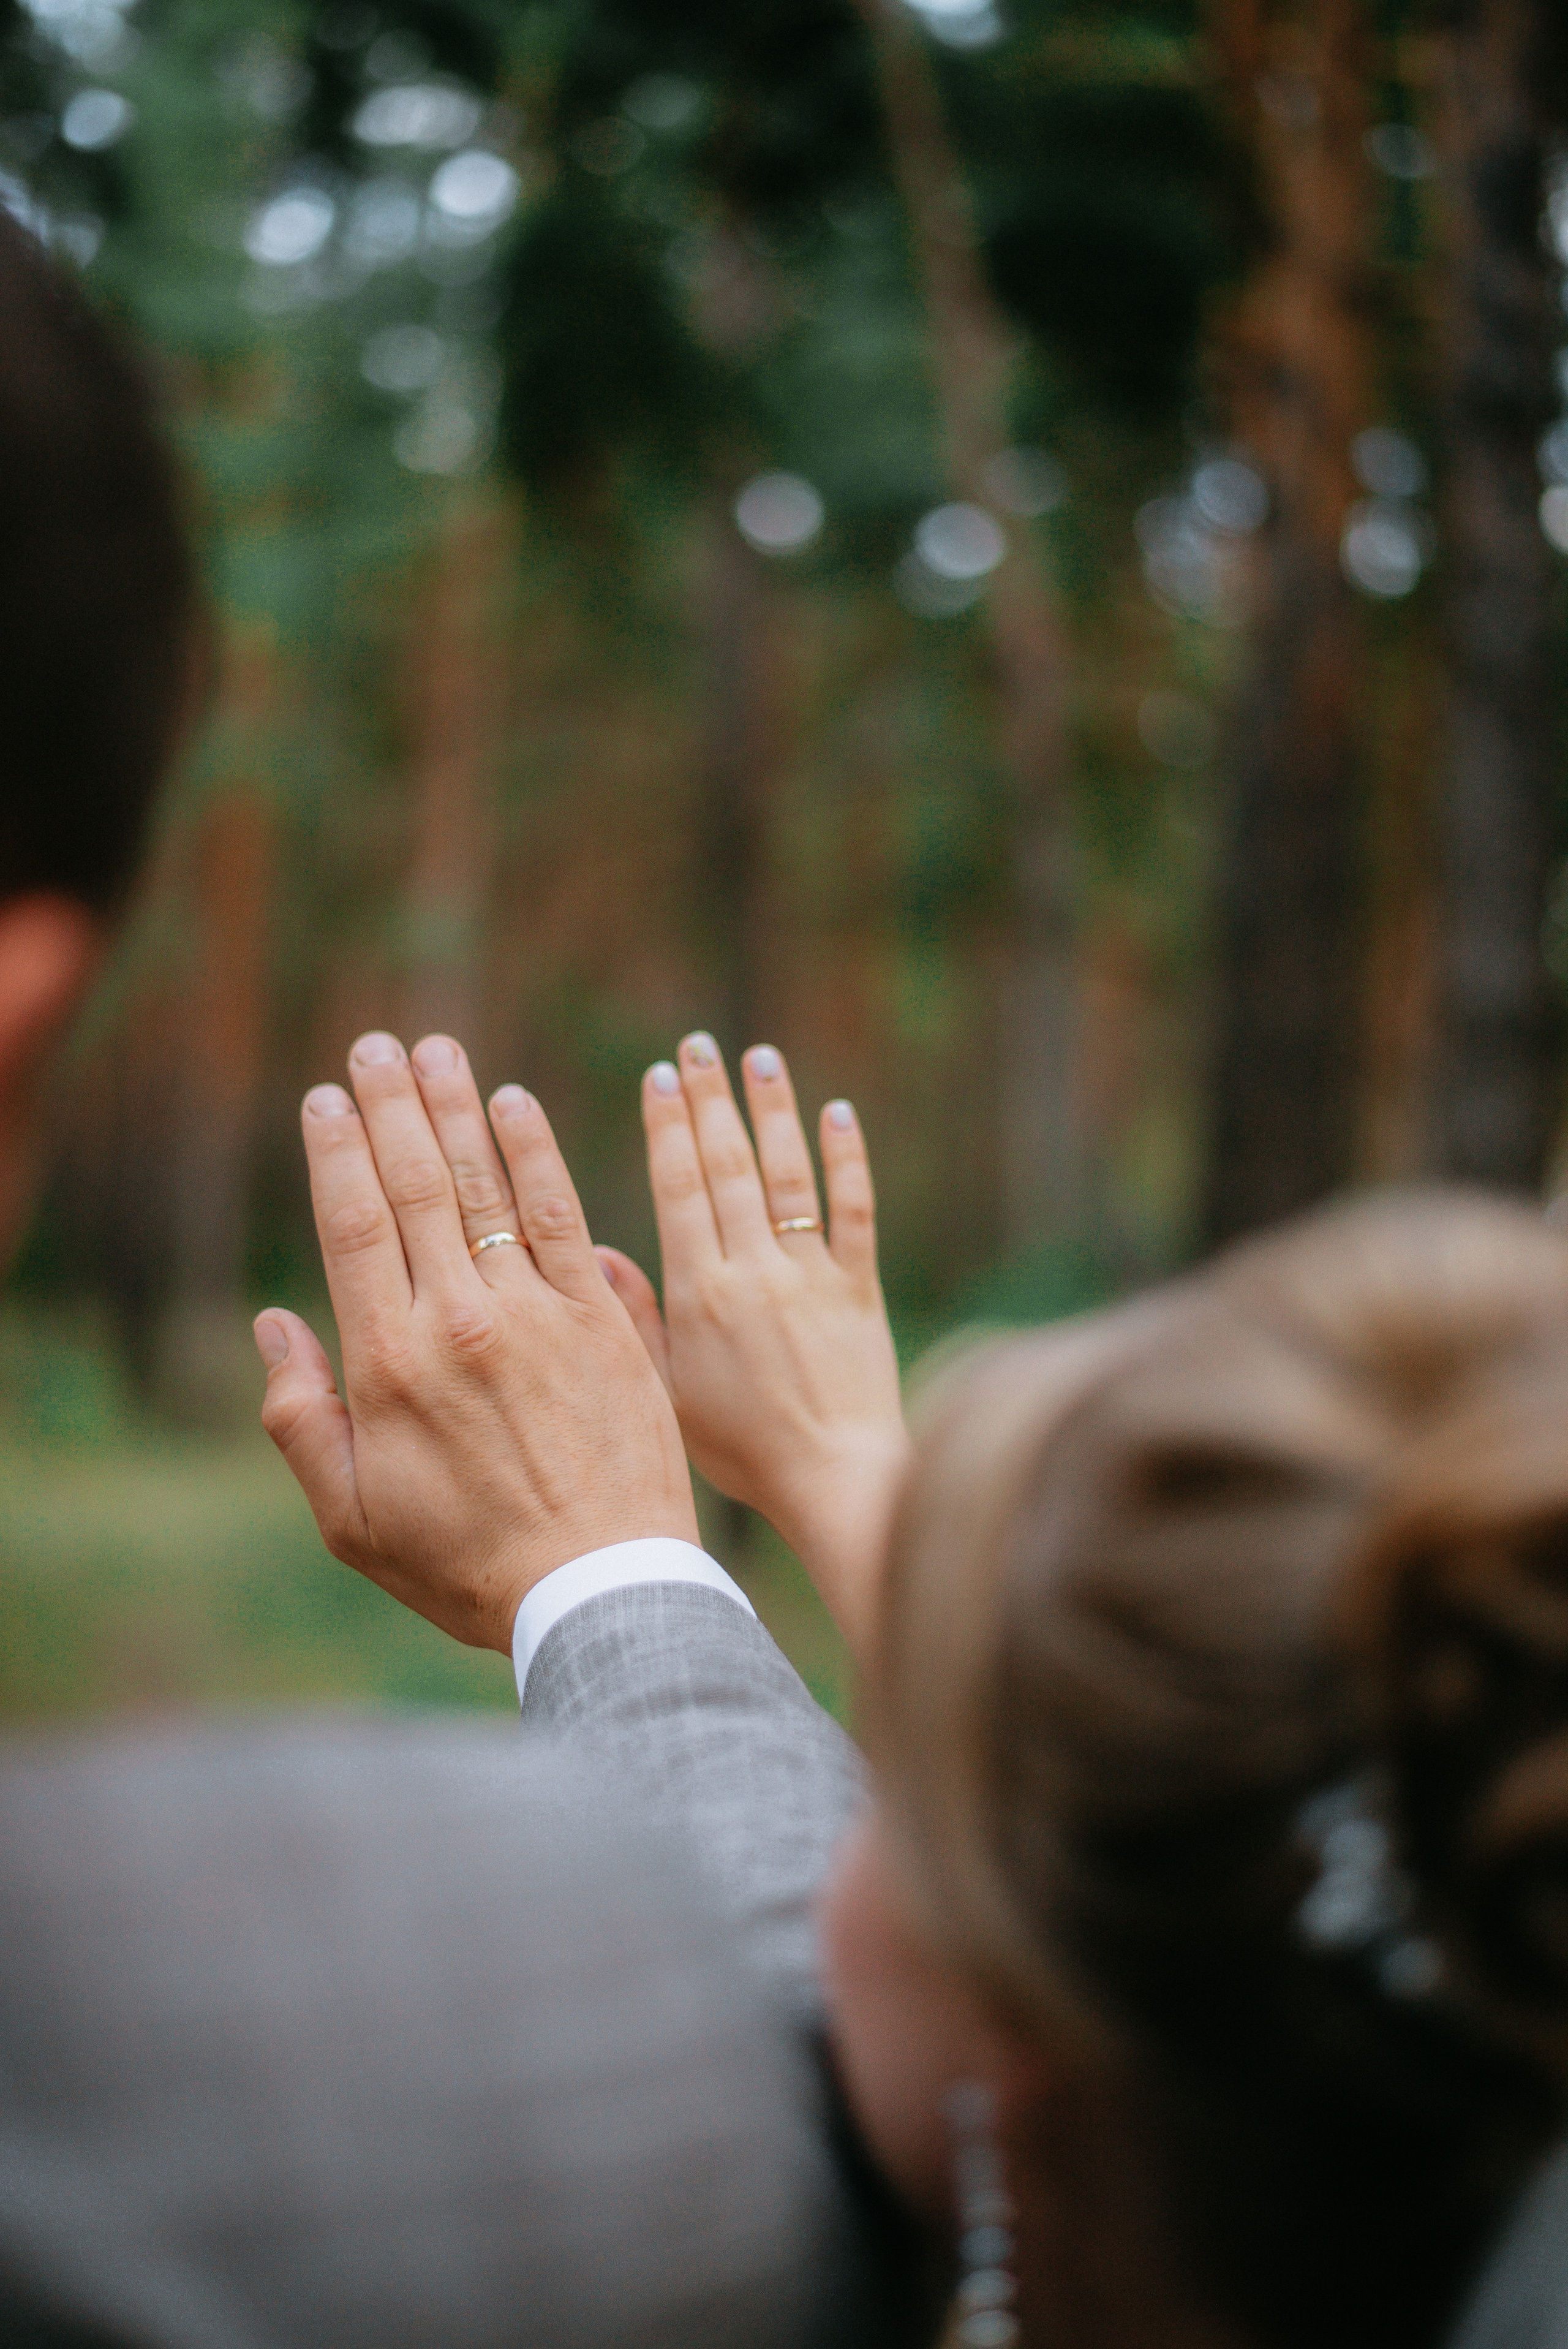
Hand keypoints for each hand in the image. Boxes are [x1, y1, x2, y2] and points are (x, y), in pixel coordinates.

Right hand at [254, 1031, 698, 1654]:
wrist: (603, 1589)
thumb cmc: (469, 1566)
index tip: (324, 1099)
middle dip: (391, 1106)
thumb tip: (274, 1327)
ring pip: (486, 1185)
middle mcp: (461, 1321)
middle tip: (375, 1046)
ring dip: (457, 1107)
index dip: (337, 1153)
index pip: (354, 1226)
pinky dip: (536, 1153)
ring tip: (434, 1049)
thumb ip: (302, 1421)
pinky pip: (565, 1215)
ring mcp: (540, 1313)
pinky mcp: (605, 1318)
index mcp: (391, 1364)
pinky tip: (514, 1104)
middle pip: (415, 1186)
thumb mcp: (353, 1520)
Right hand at [599, 1033, 908, 1654]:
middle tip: (697, 1045)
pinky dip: (847, 1159)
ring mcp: (812, 1275)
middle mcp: (755, 1272)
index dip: (667, 1127)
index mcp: (700, 1294)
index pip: (679, 1189)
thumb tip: (599, 1250)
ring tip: (760, 1057)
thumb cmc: (743, 1454)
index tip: (658, 1076)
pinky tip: (838, 1112)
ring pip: (788, 1175)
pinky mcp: (860, 1288)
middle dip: (710, 1101)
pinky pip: (853, 1211)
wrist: (834, 1483)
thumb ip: (637, 1319)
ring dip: (773, 1111)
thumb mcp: (668, 1393)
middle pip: (729, 1167)